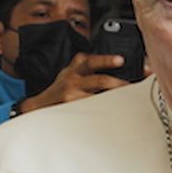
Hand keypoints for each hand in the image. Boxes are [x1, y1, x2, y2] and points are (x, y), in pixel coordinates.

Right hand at [16, 53, 130, 113]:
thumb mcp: (69, 72)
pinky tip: (113, 112)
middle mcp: (73, 79)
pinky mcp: (70, 107)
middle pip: (99, 79)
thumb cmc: (59, 90)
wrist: (38, 106)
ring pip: (98, 96)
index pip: (92, 60)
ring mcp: (71, 94)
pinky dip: (103, 110)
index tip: (121, 60)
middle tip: (133, 86)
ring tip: (127, 100)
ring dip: (114, 98)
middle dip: (119, 83)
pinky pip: (91, 108)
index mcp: (75, 68)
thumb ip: (84, 65)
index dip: (107, 60)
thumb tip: (114, 62)